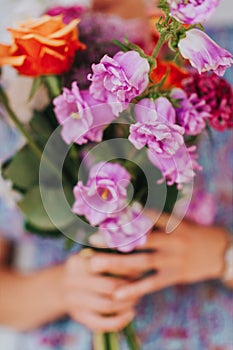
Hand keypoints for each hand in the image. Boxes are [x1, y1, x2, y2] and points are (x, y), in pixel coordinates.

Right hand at [61, 251, 135, 331]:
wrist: (60, 286)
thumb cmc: (87, 266)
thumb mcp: (93, 254)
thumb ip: (111, 255)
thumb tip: (138, 261)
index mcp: (78, 262)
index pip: (104, 263)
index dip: (125, 266)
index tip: (138, 267)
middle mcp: (73, 281)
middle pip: (109, 286)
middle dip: (129, 287)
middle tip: (140, 284)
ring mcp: (75, 301)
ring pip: (108, 305)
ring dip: (127, 302)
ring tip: (136, 297)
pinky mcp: (79, 317)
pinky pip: (102, 324)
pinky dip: (120, 320)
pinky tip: (130, 313)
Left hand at [88, 215, 228, 301]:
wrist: (219, 252)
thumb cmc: (193, 234)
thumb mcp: (179, 222)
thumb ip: (158, 219)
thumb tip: (131, 211)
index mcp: (171, 223)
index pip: (145, 217)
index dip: (125, 215)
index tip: (105, 215)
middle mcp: (171, 239)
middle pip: (139, 238)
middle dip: (115, 239)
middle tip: (92, 239)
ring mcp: (172, 259)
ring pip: (141, 261)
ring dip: (116, 263)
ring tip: (94, 265)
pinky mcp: (174, 276)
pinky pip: (151, 283)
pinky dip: (134, 288)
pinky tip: (117, 293)